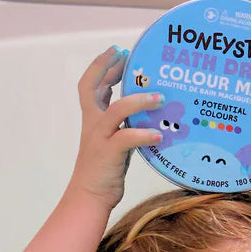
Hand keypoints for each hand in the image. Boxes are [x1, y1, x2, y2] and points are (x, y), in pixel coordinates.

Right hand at [67, 47, 163, 209]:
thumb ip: (121, 125)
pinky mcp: (109, 153)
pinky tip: (160, 134)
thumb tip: (141, 113)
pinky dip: (144, 134)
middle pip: (90, 87)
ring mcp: (99, 138)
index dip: (102, 66)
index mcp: (92, 120)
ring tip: (160, 98)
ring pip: (116, 110)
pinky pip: (127, 138)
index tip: (117, 54)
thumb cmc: (105, 171)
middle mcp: (92, 124)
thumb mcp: (113, 142)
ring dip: (139, 101)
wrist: (90, 197)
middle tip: (124, 55)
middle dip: (106, 68)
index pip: (91, 85)